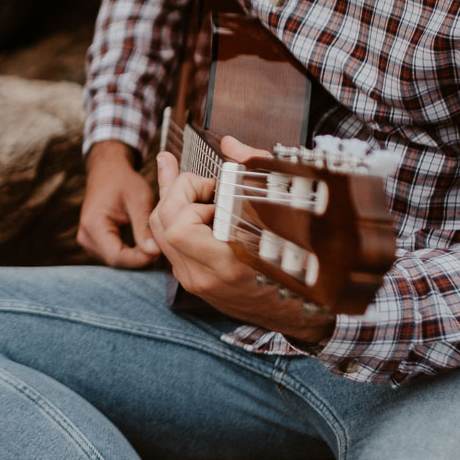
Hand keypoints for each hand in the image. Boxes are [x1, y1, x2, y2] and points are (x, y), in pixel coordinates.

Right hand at [78, 141, 160, 266]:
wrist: (108, 170)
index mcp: (93, 225)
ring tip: (152, 242)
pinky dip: (130, 252)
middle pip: (116, 261)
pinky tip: (144, 242)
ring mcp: (87, 241)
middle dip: (140, 258)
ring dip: (136, 256)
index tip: (160, 250)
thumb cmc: (124, 181)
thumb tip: (153, 253)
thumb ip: (144, 227)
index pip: (117, 257)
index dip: (140, 259)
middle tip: (161, 246)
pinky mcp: (94, 242)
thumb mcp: (139, 200)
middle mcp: (86, 237)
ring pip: (116, 260)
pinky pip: (114, 254)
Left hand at [150, 136, 335, 340]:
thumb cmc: (299, 264)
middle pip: (162, 222)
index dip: (188, 196)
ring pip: (159, 232)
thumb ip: (256, 172)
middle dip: (177, 192)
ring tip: (201, 190)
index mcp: (226, 263)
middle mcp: (202, 275)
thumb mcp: (284, 216)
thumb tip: (231, 145)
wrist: (298, 314)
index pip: (178, 225)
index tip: (215, 188)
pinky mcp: (191, 280)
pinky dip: (176, 219)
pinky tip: (191, 203)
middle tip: (207, 186)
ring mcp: (193, 280)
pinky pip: (168, 244)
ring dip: (174, 203)